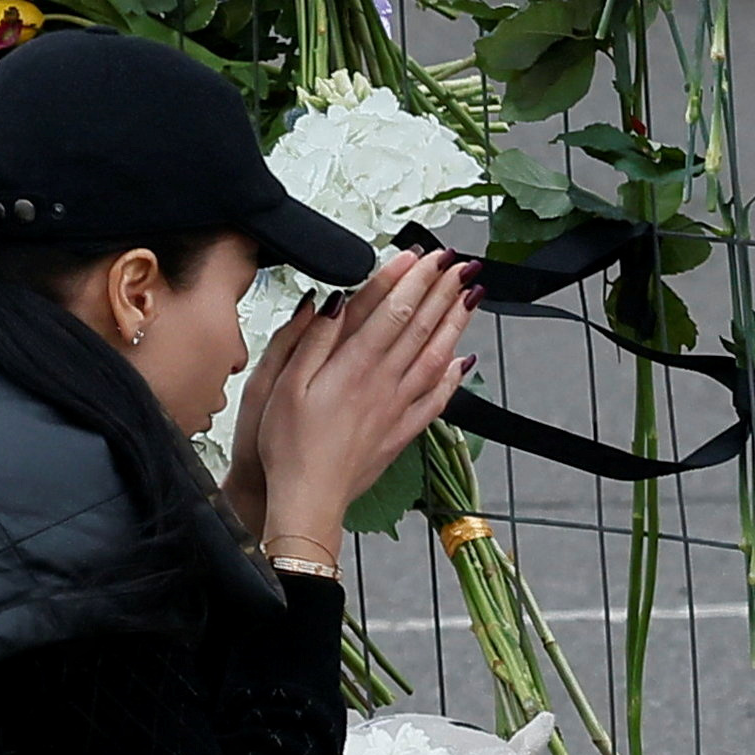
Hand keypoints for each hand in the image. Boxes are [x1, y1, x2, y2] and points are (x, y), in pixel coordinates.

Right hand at [240, 249, 476, 570]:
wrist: (308, 499)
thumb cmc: (288, 446)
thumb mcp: (284, 386)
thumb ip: (311, 341)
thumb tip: (333, 301)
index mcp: (352, 367)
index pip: (391, 311)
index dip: (411, 279)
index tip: (425, 255)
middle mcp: (382, 383)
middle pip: (419, 327)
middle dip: (441, 290)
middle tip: (459, 262)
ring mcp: (397, 408)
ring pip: (436, 356)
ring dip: (455, 322)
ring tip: (470, 295)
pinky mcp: (402, 432)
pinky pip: (437, 399)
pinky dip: (454, 376)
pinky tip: (464, 360)